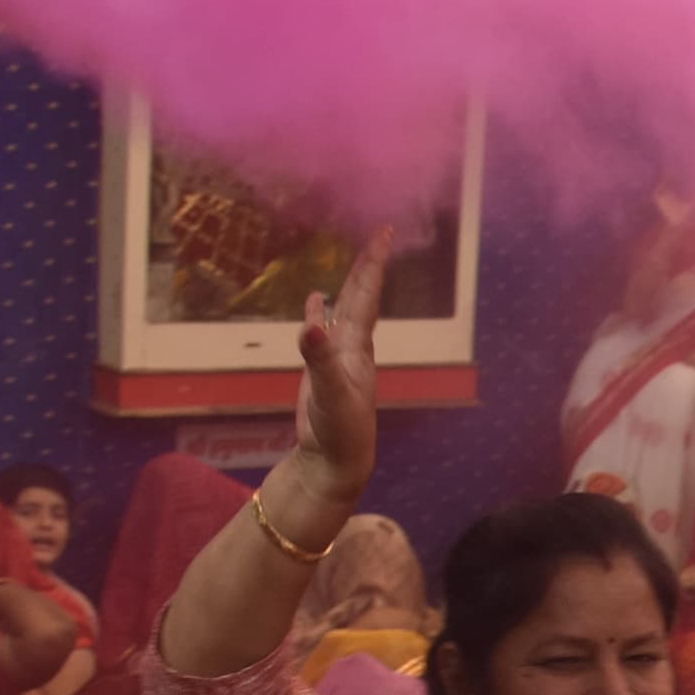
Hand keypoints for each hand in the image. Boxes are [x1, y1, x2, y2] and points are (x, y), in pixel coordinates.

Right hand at [294, 228, 394, 494]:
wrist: (335, 462)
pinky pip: (323, 332)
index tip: (384, 232)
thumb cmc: (340, 431)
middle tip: (378, 236)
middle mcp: (354, 348)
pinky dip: (320, 314)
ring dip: (349, 288)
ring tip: (353, 264)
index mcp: (358, 347)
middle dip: (368, 267)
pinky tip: (316, 302)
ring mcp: (339, 359)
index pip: (367, 295)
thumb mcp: (329, 394)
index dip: (373, 263)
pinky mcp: (323, 371)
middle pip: (362, 298)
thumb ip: (319, 361)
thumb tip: (310, 325)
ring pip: (345, 313)